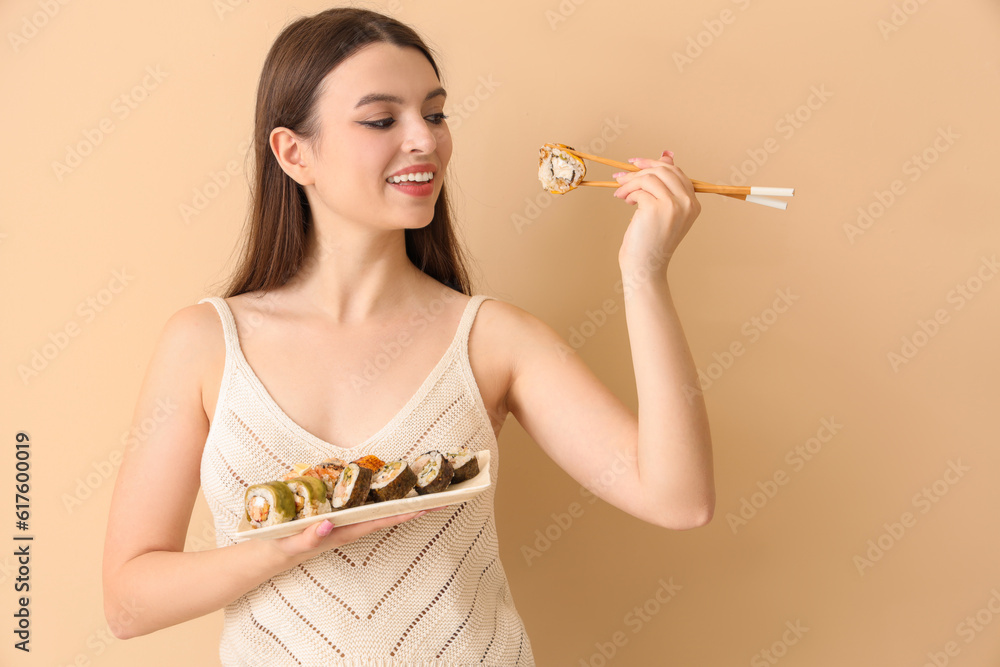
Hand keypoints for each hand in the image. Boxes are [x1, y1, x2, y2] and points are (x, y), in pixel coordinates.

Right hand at [268, 506, 445, 561]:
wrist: (264, 558)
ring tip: (425, 490)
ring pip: (376, 511)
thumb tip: (330, 523)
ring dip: (400, 502)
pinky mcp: (333, 518)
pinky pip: (361, 506)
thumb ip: (309, 537)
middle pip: (387, 515)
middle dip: (414, 507)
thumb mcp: (290, 545)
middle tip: (443, 495)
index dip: (407, 513)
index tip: (431, 506)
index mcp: (343, 532)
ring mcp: (342, 523)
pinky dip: (378, 498)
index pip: (382, 521)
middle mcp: (348, 527)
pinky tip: (387, 490)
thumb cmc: (277, 549)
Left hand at [611, 149, 701, 275]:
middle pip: (664, 171)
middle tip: (621, 177)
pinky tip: (624, 202)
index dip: (654, 164)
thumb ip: (665, 185)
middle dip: (639, 171)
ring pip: (650, 178)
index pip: (676, 173)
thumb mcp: (662, 210)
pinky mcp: (657, 208)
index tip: (635, 164)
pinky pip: (640, 190)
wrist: (645, 266)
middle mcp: (688, 203)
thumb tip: (666, 154)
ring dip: (630, 183)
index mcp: (693, 204)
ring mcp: (674, 205)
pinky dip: (628, 193)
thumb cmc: (650, 241)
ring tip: (620, 194)